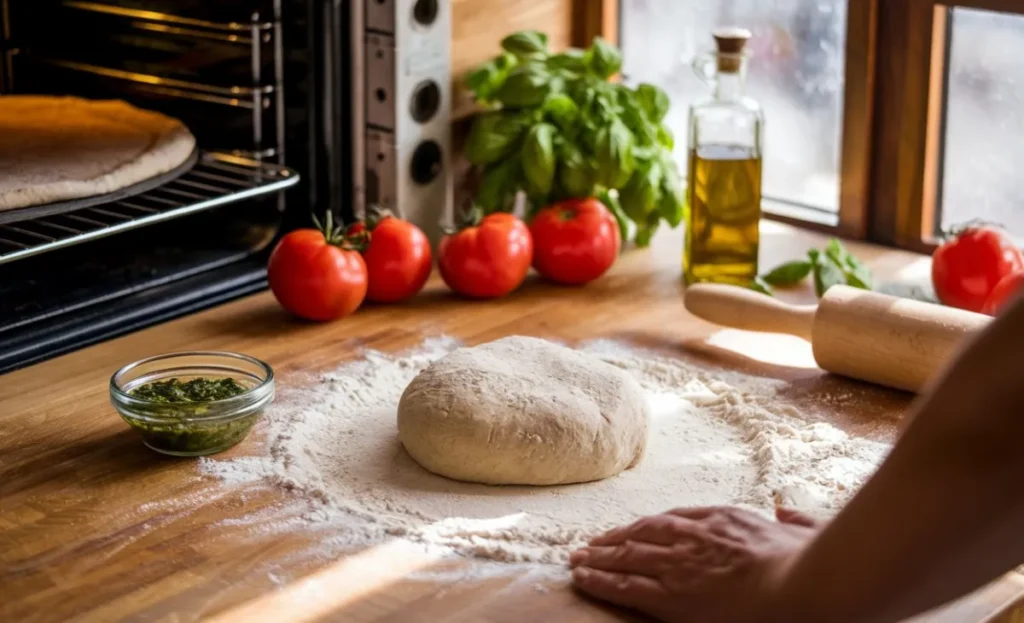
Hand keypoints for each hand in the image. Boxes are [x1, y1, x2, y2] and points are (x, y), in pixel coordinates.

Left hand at [569, 506, 820, 622]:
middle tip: (590, 543)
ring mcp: (679, 564)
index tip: (635, 530)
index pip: (675, 519)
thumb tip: (788, 512)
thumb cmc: (808, 565)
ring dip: (598, 557)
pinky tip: (582, 577)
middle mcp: (694, 536)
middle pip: (643, 532)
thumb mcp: (805, 535)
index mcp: (723, 519)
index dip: (649, 526)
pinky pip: (625, 585)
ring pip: (628, 556)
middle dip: (615, 539)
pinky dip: (600, 579)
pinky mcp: (671, 595)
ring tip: (576, 558)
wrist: (798, 587)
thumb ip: (796, 522)